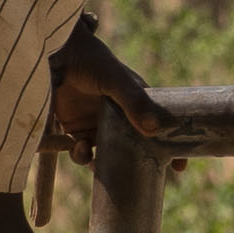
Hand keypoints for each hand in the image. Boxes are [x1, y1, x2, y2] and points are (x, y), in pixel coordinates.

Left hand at [44, 26, 166, 172]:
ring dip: (104, 164)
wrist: (54, 54)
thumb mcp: (115, 78)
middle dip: (138, 164)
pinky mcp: (74, 129)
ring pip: (107, 154)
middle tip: (142, 178)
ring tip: (95, 161)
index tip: (179, 168)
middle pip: (134, 146)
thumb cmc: (89, 59)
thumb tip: (153, 129)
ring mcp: (96, 124)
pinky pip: (82, 152)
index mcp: (134, 100)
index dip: (169, 147)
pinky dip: (81, 156)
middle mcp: (118, 115)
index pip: (158, 125)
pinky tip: (80, 149)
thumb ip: (132, 101)